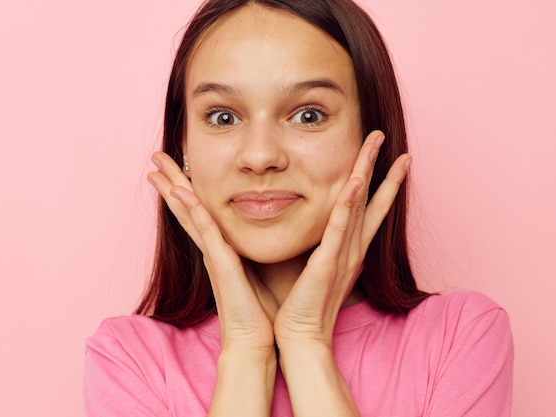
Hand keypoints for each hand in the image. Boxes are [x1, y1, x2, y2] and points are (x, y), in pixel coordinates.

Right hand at [147, 153, 277, 352]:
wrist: (255, 340)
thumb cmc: (260, 309)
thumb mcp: (259, 269)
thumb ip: (257, 248)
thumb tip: (269, 228)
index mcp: (220, 249)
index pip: (199, 211)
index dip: (185, 188)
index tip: (176, 166)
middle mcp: (211, 249)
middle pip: (186, 208)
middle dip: (171, 180)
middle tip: (155, 156)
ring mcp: (212, 255)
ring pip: (188, 214)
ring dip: (172, 188)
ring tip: (155, 167)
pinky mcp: (220, 264)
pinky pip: (205, 232)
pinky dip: (192, 211)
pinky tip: (180, 193)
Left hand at [273, 130, 410, 349]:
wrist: (300, 336)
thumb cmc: (303, 305)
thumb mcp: (314, 268)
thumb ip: (319, 245)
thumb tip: (313, 227)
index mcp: (348, 249)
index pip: (368, 209)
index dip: (381, 183)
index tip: (391, 158)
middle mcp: (352, 249)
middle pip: (371, 201)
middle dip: (381, 168)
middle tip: (387, 138)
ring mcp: (342, 255)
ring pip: (360, 206)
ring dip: (368, 173)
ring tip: (377, 145)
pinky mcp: (327, 264)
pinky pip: (339, 230)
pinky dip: (348, 206)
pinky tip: (354, 183)